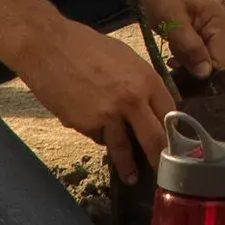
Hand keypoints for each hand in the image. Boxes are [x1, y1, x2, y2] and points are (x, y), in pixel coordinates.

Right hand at [14, 21, 173, 181]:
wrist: (48, 47)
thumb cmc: (86, 46)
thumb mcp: (125, 58)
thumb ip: (141, 82)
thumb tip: (151, 105)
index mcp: (146, 79)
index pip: (170, 113)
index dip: (174, 132)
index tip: (176, 145)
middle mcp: (131, 100)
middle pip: (154, 139)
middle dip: (161, 159)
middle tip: (165, 173)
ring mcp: (107, 115)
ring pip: (123, 148)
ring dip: (128, 166)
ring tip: (132, 177)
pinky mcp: (84, 125)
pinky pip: (97, 136)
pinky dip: (97, 134)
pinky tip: (89, 122)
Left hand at [140, 0, 224, 80]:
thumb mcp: (173, 21)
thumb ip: (190, 47)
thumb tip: (205, 75)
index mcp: (219, 20)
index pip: (221, 60)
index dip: (204, 75)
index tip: (183, 83)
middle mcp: (219, 25)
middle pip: (214, 61)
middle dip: (195, 70)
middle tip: (173, 73)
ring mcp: (207, 27)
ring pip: (203, 58)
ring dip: (187, 64)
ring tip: (169, 60)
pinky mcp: (195, 30)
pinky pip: (194, 52)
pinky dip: (183, 57)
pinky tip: (170, 56)